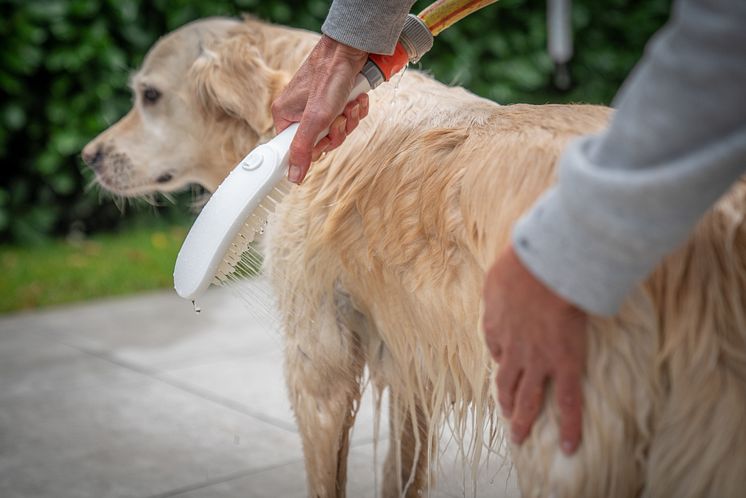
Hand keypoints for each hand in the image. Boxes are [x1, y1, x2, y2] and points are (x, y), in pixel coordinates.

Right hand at [271, 35, 369, 183]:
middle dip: (338, 131)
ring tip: (350, 103)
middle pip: (322, 142)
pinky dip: (355, 110)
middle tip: (340, 117)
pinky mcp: (334, 99)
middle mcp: (299, 112)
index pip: (298, 149)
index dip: (317, 148)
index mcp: (285, 116)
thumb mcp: (315, 119)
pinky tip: (357, 99)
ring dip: (349, 119)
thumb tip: (293, 178)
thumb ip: (302, 149)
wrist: (350, 49)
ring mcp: (318, 106)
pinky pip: (346, 117)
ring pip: (337, 130)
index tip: (326, 138)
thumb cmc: (329, 78)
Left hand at [482, 245, 586, 454]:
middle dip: (506, 404)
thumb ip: (499, 288)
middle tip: (507, 419)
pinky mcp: (564, 364)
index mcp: (496, 326)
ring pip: (528, 399)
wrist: (544, 268)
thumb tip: (501, 286)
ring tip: (521, 437)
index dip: (502, 359)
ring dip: (523, 420)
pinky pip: (568, 403)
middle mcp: (512, 350)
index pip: (496, 349)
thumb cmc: (520, 265)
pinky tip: (570, 446)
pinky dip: (569, 427)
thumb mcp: (497, 276)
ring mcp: (537, 361)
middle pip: (506, 384)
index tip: (506, 363)